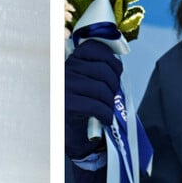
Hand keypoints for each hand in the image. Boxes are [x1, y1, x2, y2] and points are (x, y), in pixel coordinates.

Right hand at [65, 40, 122, 158]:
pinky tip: (105, 119)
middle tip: (113, 97)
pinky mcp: (67, 105)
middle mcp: (64, 71)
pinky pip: (97, 106)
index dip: (111, 59)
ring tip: (108, 110)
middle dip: (114, 85)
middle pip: (103, 70)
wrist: (65, 134)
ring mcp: (64, 87)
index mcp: (68, 62)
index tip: (116, 71)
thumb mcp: (83, 84)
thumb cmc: (76, 109)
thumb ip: (95, 71)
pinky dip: (106, 115)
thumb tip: (117, 64)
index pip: (93, 48)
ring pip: (102, 89)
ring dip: (110, 102)